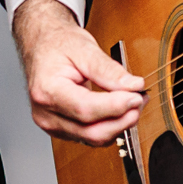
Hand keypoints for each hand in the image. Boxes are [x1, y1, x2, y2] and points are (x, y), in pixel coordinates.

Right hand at [12, 0, 145, 144]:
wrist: (42, 46)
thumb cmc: (58, 45)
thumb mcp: (84, 48)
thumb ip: (109, 70)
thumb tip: (134, 86)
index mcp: (47, 90)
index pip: (85, 109)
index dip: (115, 107)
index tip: (136, 96)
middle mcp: (46, 113)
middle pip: (91, 132)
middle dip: (122, 120)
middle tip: (139, 100)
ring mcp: (52, 125)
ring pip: (94, 138)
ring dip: (119, 125)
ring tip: (132, 102)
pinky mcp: (62, 129)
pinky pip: (90, 136)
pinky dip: (109, 126)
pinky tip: (119, 110)